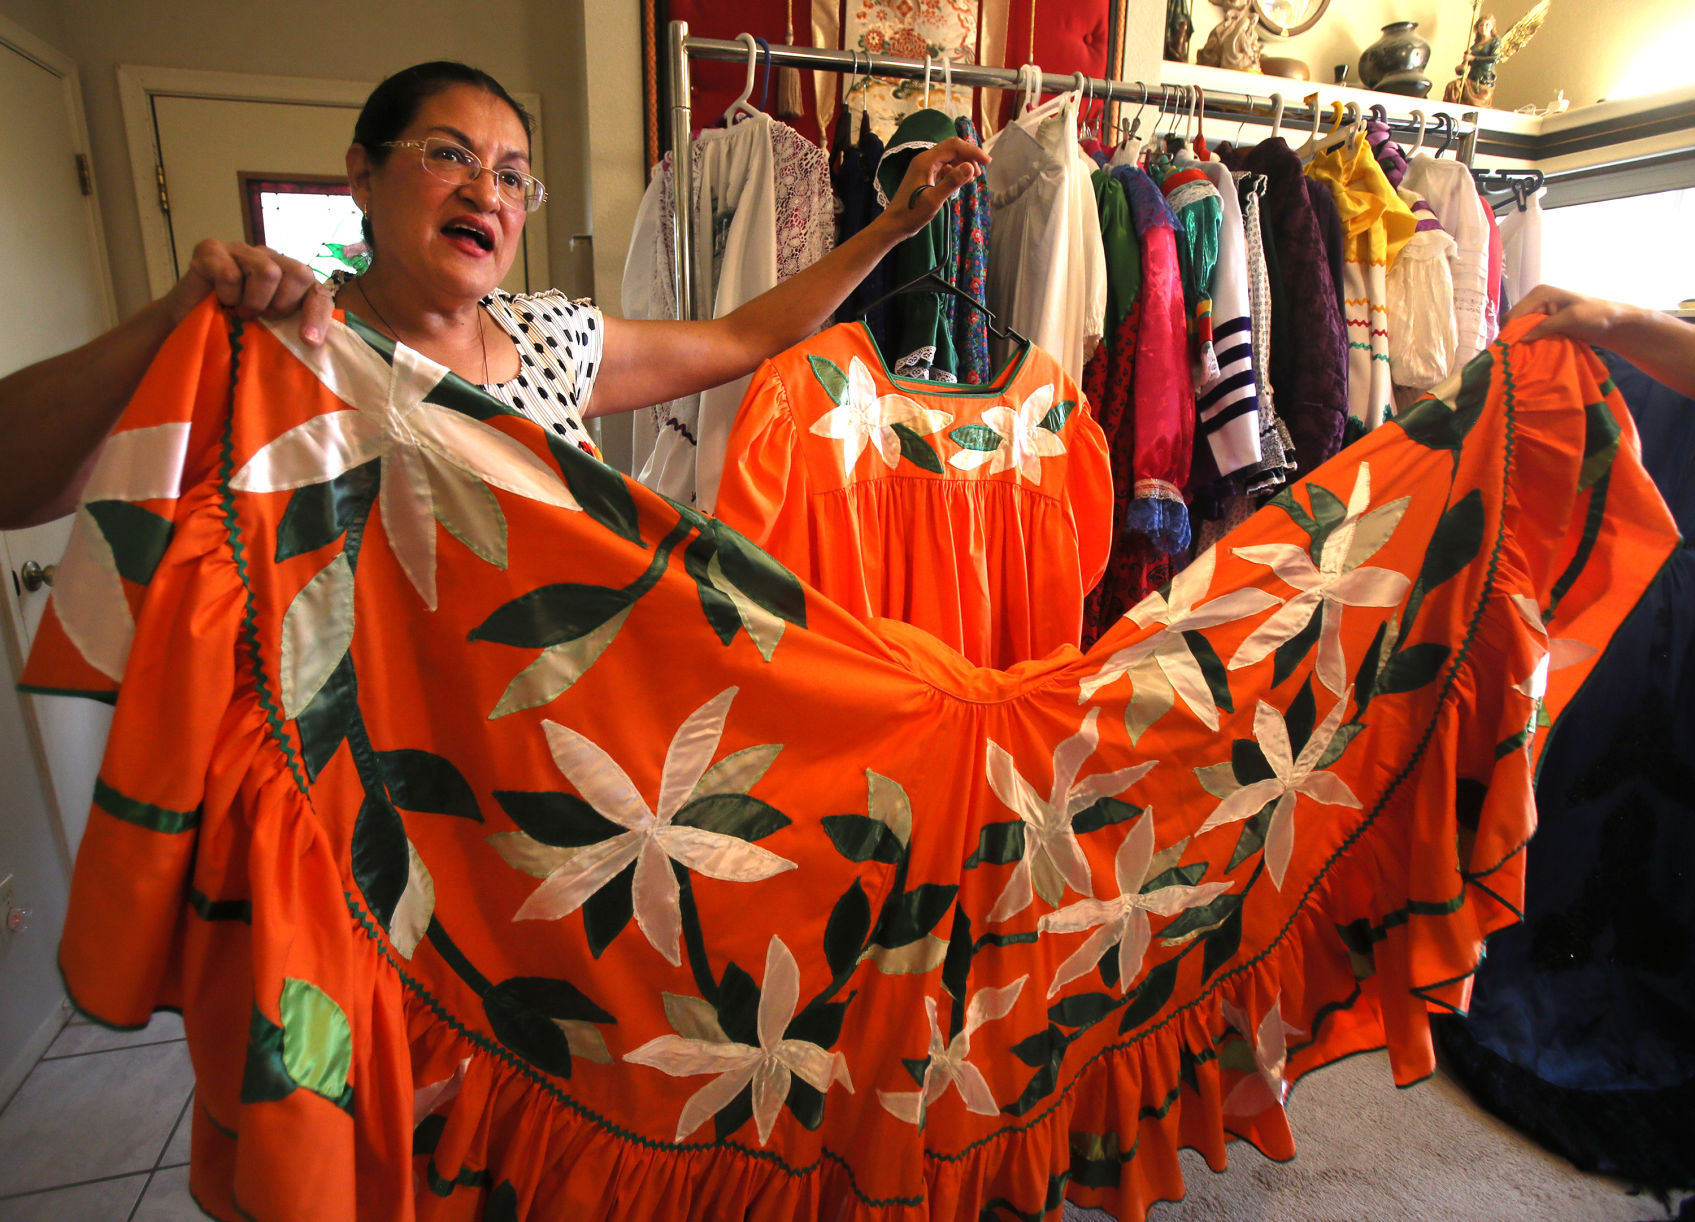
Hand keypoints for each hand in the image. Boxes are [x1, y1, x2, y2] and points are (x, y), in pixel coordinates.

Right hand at [161, 239, 335, 345]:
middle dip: (282, 304)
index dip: (317, 315)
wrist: (186, 325)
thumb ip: (294, 328)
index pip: (318, 291)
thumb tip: (314, 343)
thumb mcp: (270, 332)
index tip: (308, 341)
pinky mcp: (212, 249)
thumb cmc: (231, 328)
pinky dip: (226, 296)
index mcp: (289, 278)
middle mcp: (269, 257)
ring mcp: (241, 249)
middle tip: (262, 316)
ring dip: (253, 301)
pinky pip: (231, 274)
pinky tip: (219, 299)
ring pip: (268, 272)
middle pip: (299, 273)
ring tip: (239, 309)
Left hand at [877, 136, 990, 239]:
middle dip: (969, 156)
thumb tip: (971, 166)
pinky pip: (944, 167)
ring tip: (974, 177)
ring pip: (949, 158)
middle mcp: (925, 160)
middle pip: (952, 148)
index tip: (987, 162)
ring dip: (964, 163)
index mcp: (926, 161)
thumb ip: (952, 182)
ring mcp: (924, 168)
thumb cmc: (911, 214)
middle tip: (982, 170)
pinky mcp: (925, 176)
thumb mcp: (934, 200)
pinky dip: (956, 171)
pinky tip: (963, 181)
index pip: (954, 146)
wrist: (894, 225)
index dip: (972, 151)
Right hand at [1506, 284, 1635, 344]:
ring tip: (1519, 355)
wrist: (1612, 322)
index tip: (1508, 351)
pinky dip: (1527, 341)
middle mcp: (1536, 300)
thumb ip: (1544, 326)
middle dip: (1512, 336)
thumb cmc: (1594, 316)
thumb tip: (1520, 339)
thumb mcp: (1570, 319)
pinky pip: (1528, 332)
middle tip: (1513, 355)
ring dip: (1520, 340)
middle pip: (1513, 321)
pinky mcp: (1544, 321)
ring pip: (1519, 328)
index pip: (1514, 314)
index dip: (1509, 332)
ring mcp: (1540, 311)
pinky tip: (1528, 351)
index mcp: (1540, 294)